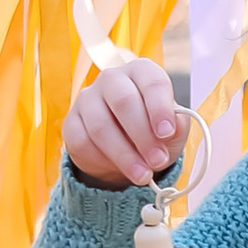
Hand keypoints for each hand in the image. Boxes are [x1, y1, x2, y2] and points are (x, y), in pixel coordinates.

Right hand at [64, 55, 182, 189]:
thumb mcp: (173, 130)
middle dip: (143, 136)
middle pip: (123, 101)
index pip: (151, 82)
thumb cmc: (154, 131)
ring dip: (124, 155)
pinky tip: (118, 170)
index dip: (160, 107)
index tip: (167, 133)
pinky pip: (82, 142)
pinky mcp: (71, 123)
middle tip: (158, 161)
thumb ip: (177, 126)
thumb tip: (173, 128)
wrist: (127, 152)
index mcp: (141, 72)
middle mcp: (112, 79)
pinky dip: (102, 161)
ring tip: (143, 175)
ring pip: (101, 126)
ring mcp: (87, 99)